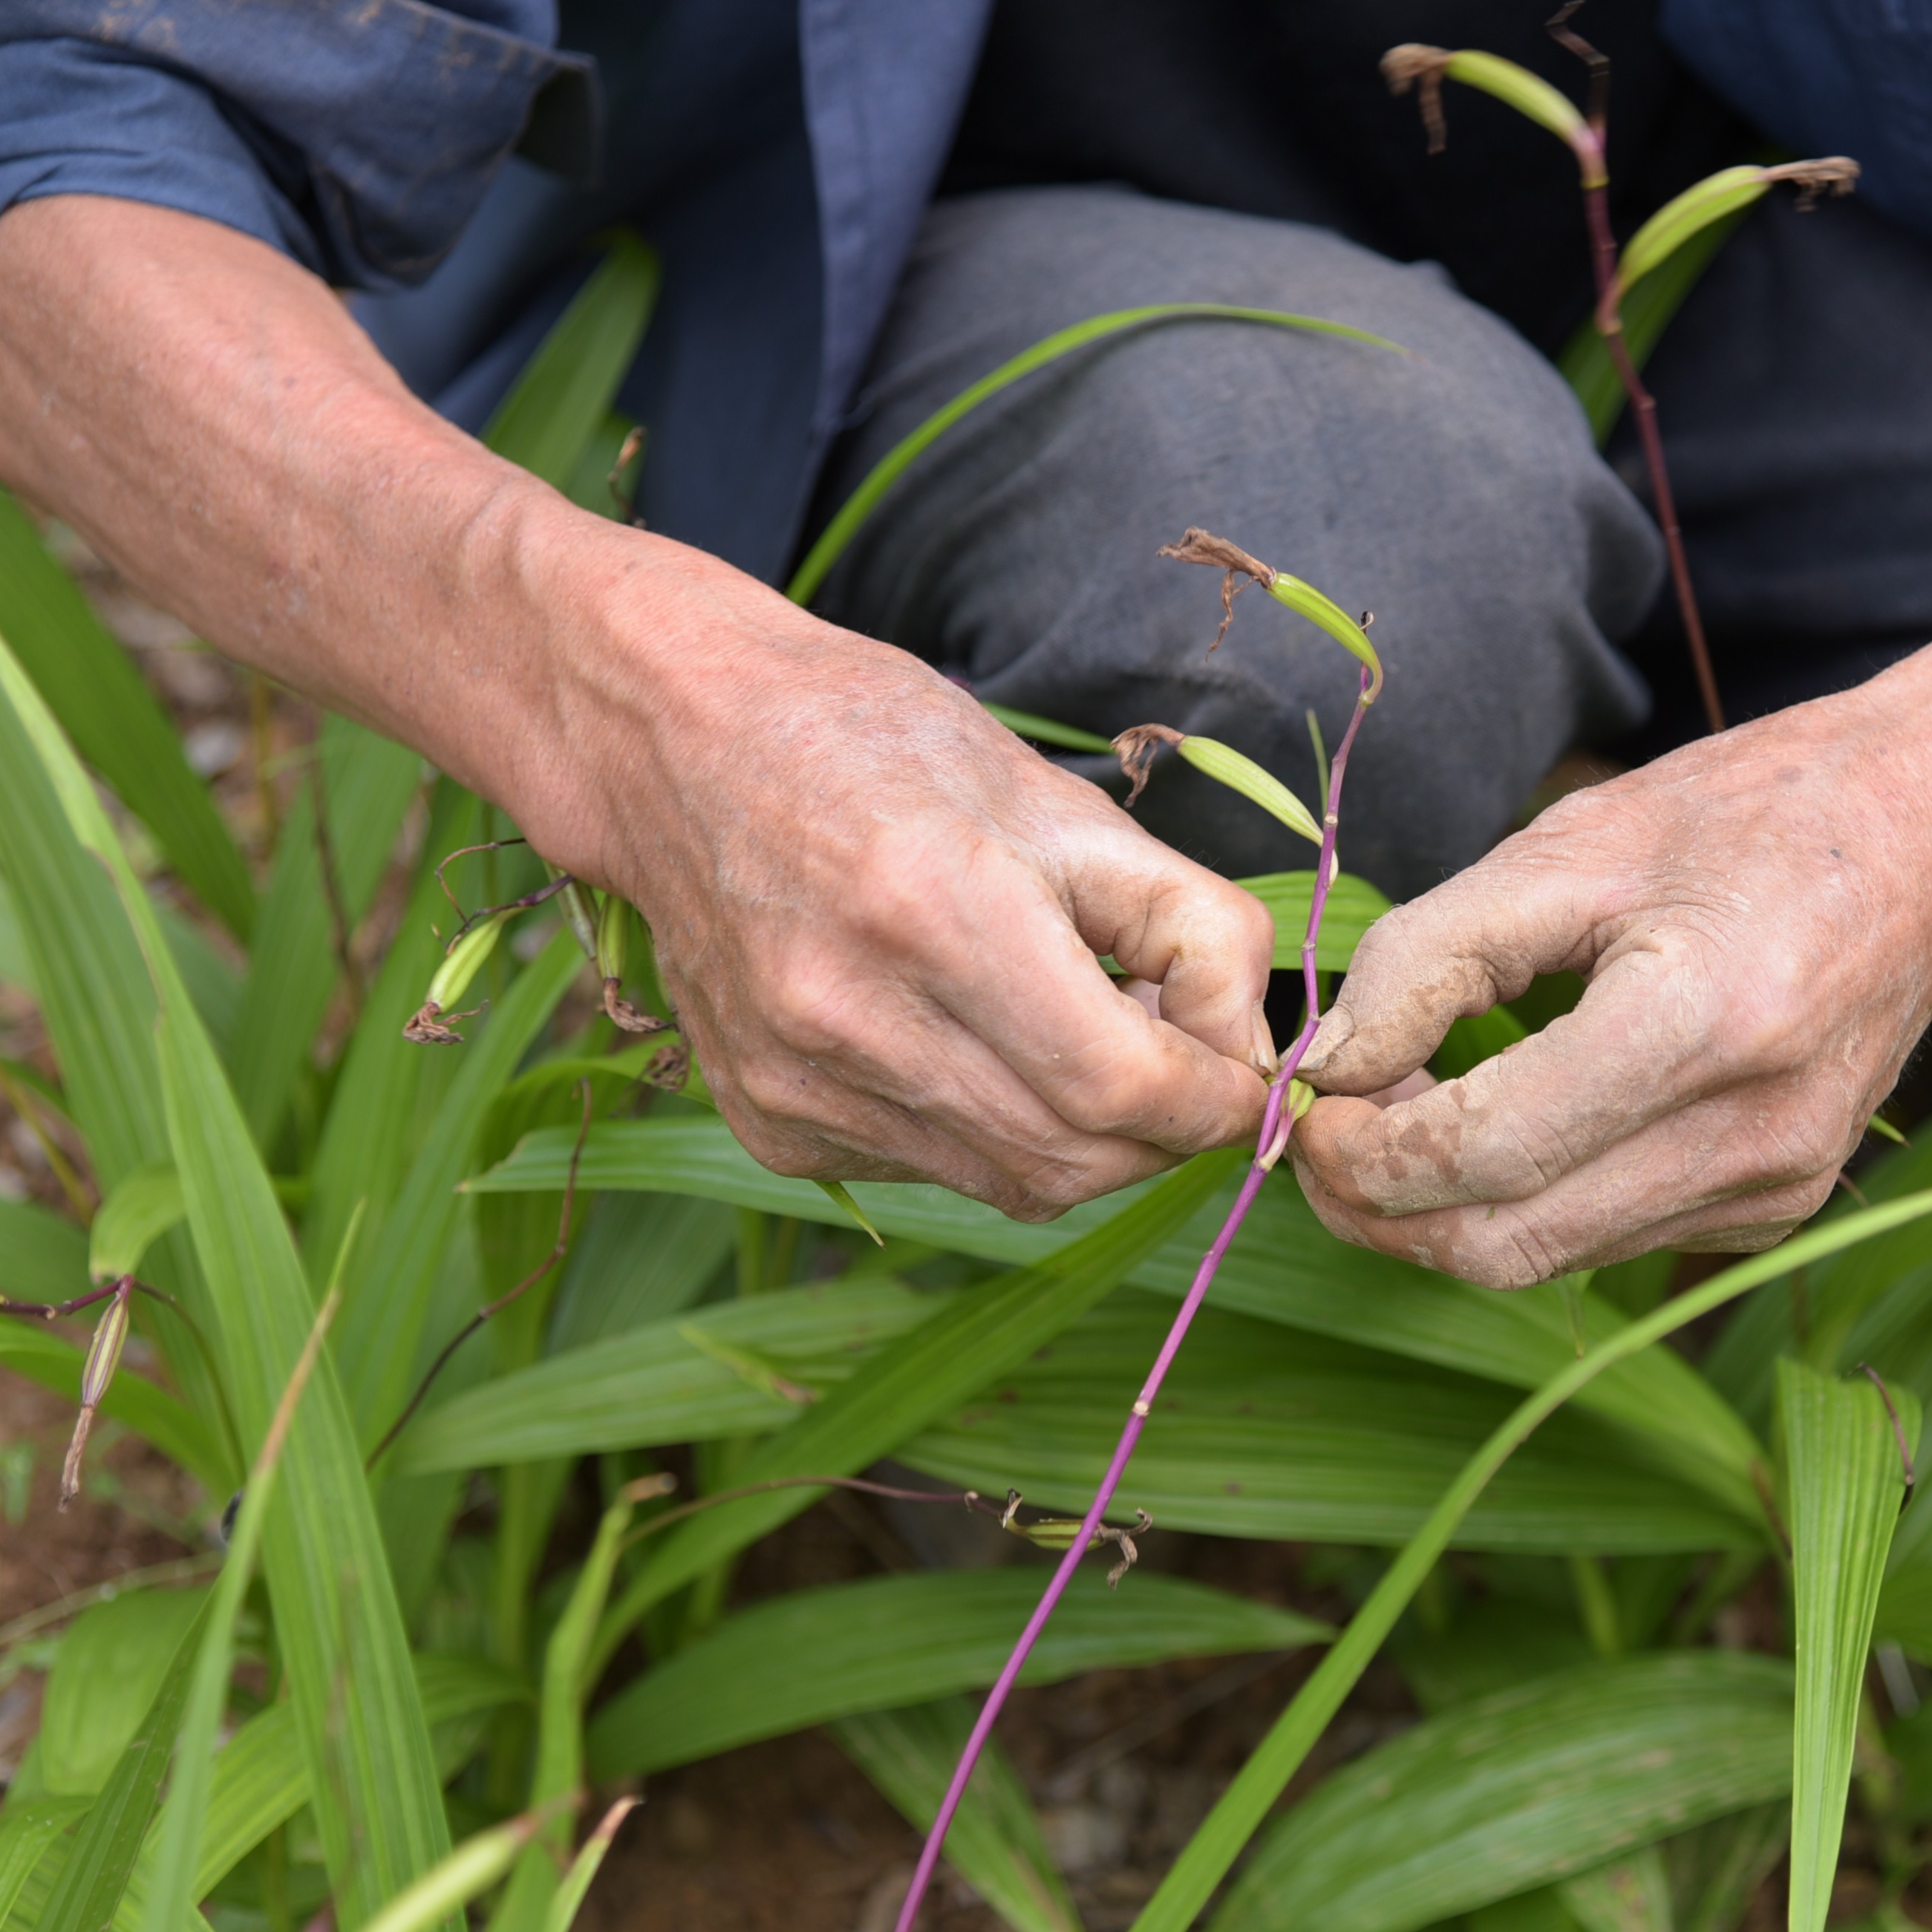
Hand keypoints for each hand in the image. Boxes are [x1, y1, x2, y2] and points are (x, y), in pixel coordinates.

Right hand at [552, 561, 1276, 1219]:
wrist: (681, 746)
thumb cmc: (884, 746)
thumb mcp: (1066, 801)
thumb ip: (1194, 926)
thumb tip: (1250, 1055)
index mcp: (939, 914)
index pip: (1126, 1087)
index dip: (1215, 1098)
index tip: (1243, 1072)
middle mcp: (854, 1021)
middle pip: (1079, 1158)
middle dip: (1160, 1125)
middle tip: (1169, 1047)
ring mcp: (799, 1088)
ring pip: (1015, 1184)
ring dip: (1083, 1135)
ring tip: (1069, 1030)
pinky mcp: (770, 1127)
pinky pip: (934, 1172)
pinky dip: (991, 1132)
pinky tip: (967, 1042)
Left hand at [1288, 455, 1931, 1285]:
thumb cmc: (1755, 814)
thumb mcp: (1572, 843)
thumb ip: (1430, 955)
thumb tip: (1327, 1063)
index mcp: (1702, 1025)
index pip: (1479, 1151)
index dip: (1361, 1147)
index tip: (1302, 1103)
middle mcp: (1751, 1136)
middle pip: (1499, 1245)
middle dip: (1379, 1209)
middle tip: (1316, 1136)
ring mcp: (1774, 1190)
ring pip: (1543, 1260)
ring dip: (1439, 1211)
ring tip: (1391, 1116)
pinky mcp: (1775, 1209)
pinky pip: (1604, 1240)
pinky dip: (1522, 1202)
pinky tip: (1494, 1122)